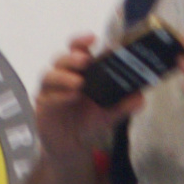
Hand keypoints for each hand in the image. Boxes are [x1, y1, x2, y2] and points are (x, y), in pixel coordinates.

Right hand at [36, 38, 118, 159]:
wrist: (71, 145)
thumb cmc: (88, 121)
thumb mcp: (110, 114)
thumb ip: (124, 105)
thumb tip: (141, 98)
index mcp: (81, 71)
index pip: (78, 49)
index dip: (82, 41)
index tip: (93, 37)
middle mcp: (64, 76)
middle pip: (62, 58)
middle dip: (73, 57)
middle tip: (85, 60)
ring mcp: (51, 89)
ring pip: (51, 75)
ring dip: (64, 76)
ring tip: (79, 83)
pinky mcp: (43, 104)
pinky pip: (48, 96)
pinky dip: (59, 95)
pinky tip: (71, 96)